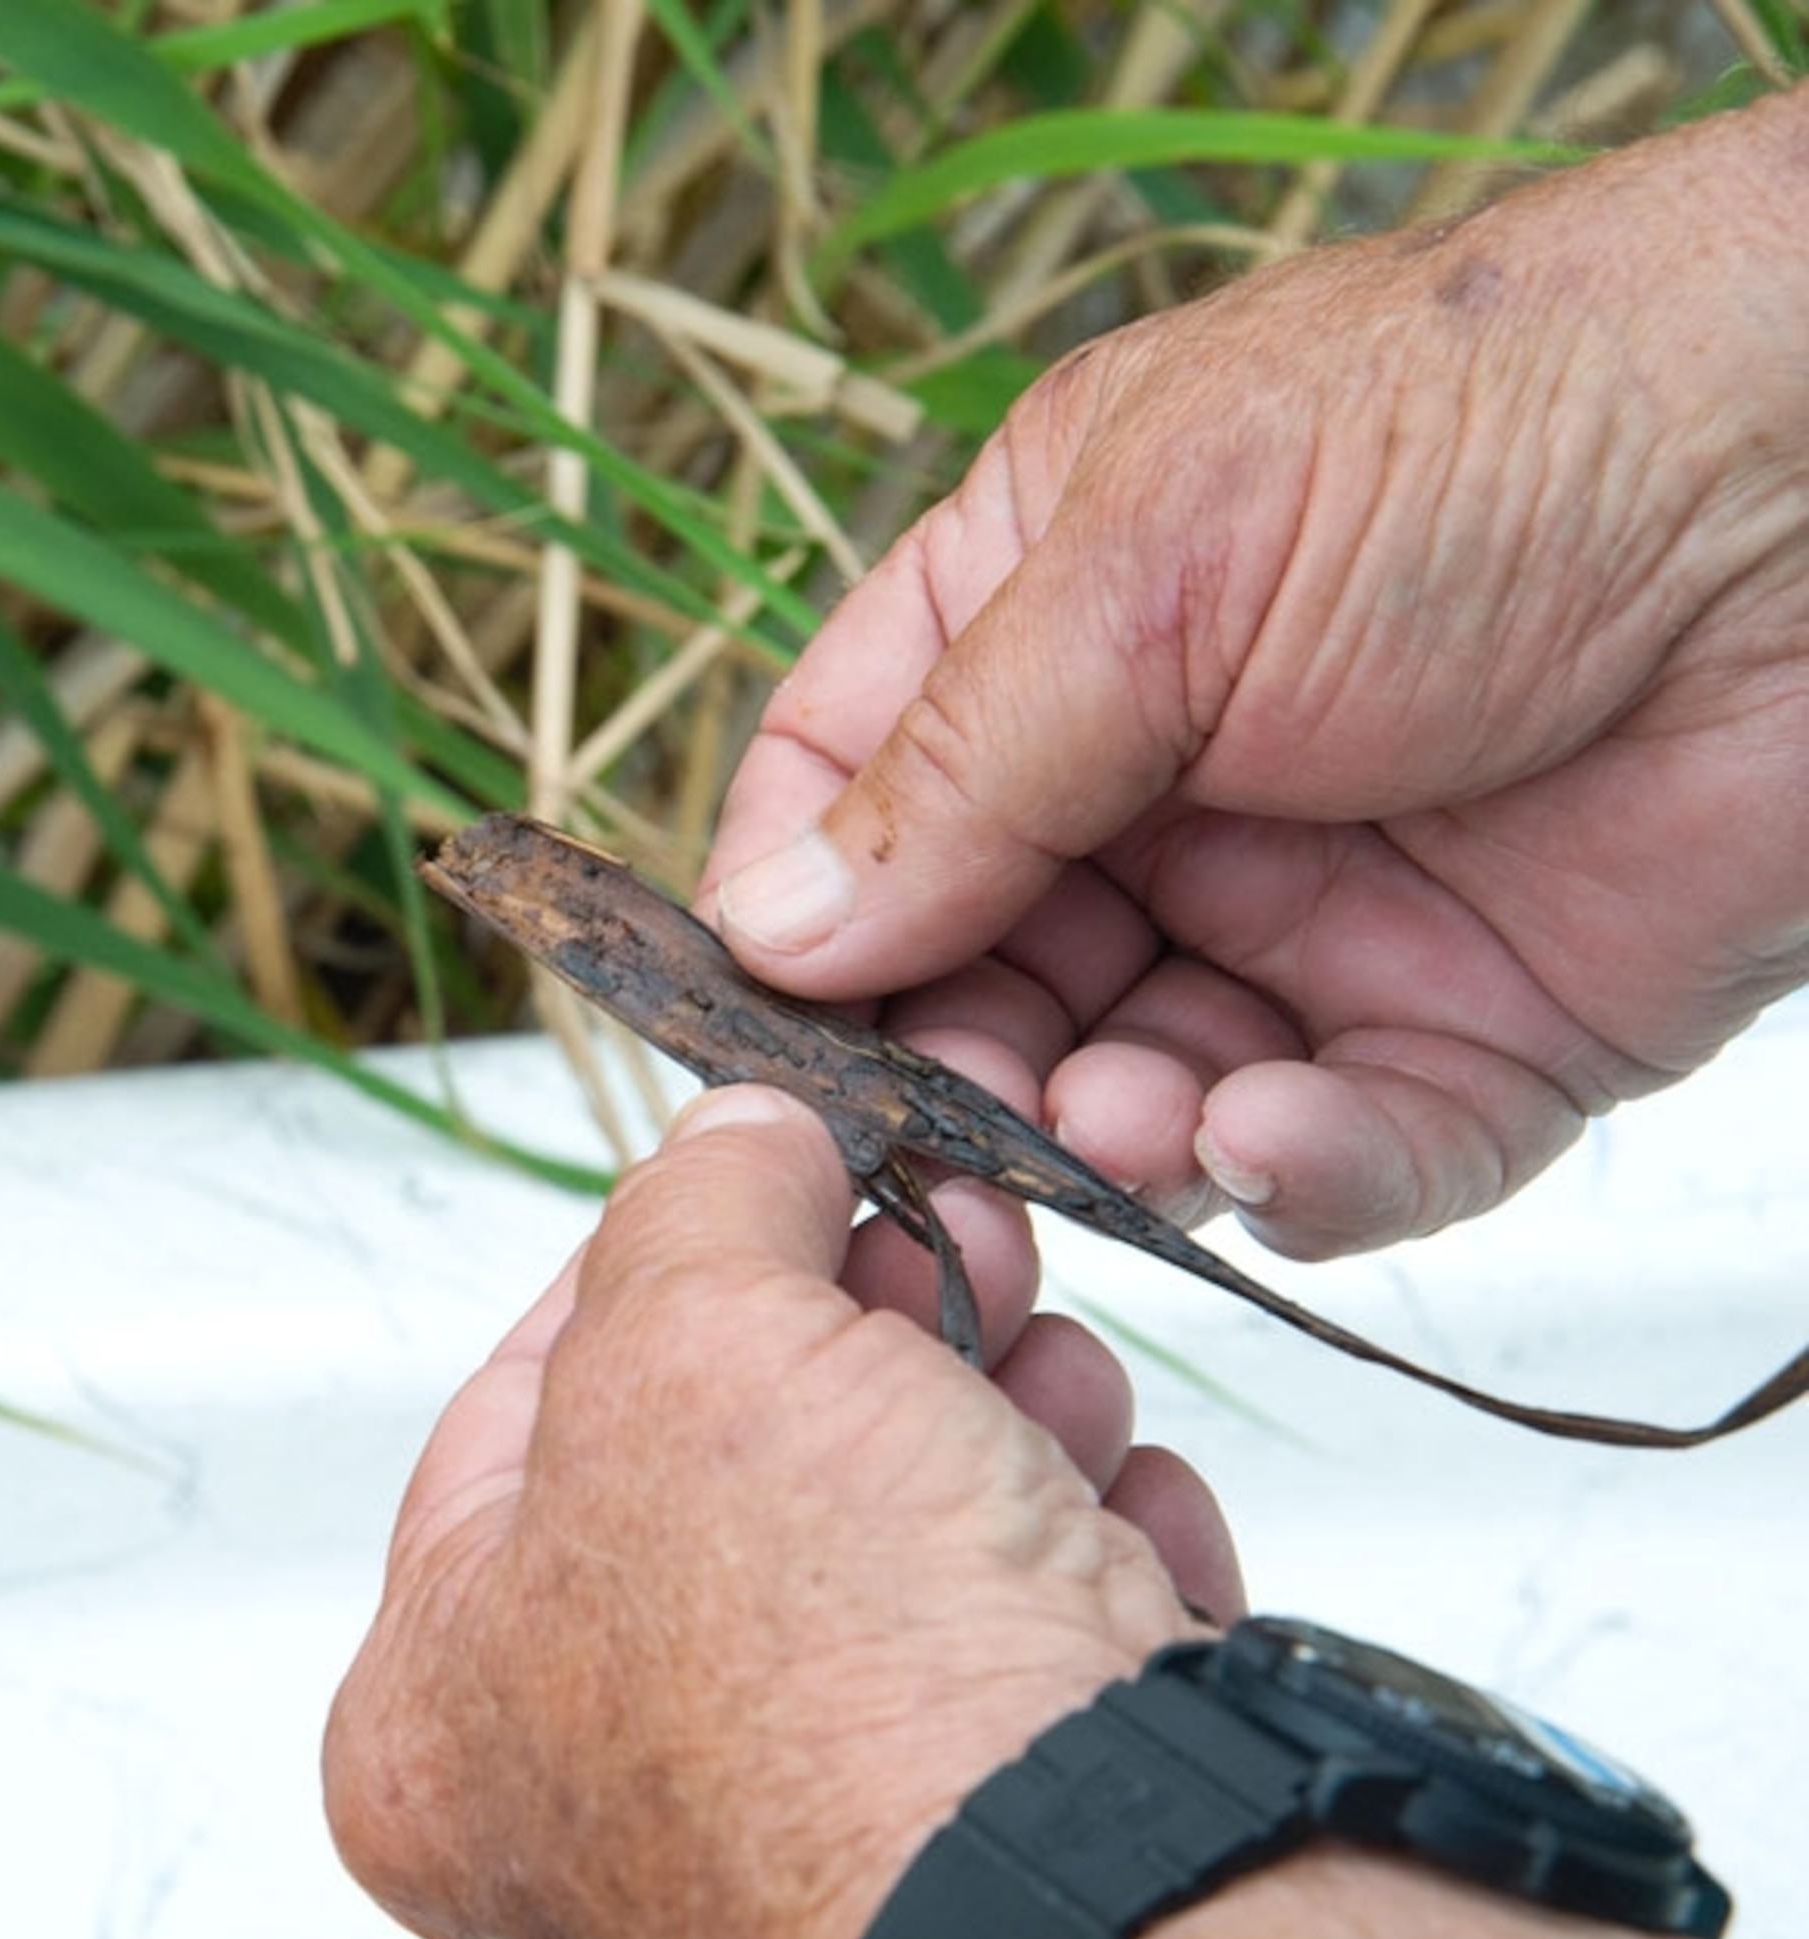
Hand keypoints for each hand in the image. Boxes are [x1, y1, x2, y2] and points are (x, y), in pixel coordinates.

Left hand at [323, 1084, 1238, 1938]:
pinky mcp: (987, 1857)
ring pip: (898, 1552)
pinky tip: (1124, 1516)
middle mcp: (595, 1808)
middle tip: (949, 1237)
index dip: (658, 1255)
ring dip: (994, 1423)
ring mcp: (798, 1841)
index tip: (760, 1168)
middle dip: (862, 1331)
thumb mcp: (698, 1343)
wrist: (1103, 1930)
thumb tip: (734, 1140)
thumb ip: (693, 1207)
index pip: (523, 1410)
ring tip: (1054, 1366)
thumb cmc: (838, 1703)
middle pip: (731, 1469)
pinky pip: (1025, 1660)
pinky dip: (1088, 1564)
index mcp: (442, 1715)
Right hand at [705, 89, 1808, 1258]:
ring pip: (1134, 1090)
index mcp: (1056, 617)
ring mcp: (1310, 910)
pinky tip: (1271, 1142)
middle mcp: (1163, 778)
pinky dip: (1291, 1177)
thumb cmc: (1502, 427)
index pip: (854, 787)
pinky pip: (1337, 1156)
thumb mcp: (1159, 568)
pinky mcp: (1466, 1029)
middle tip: (945, 1125)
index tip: (771, 1015)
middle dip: (953, 1059)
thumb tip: (771, 934)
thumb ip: (955, 770)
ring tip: (1125, 1127)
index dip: (797, 907)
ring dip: (1108, 1133)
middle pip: (978, 972)